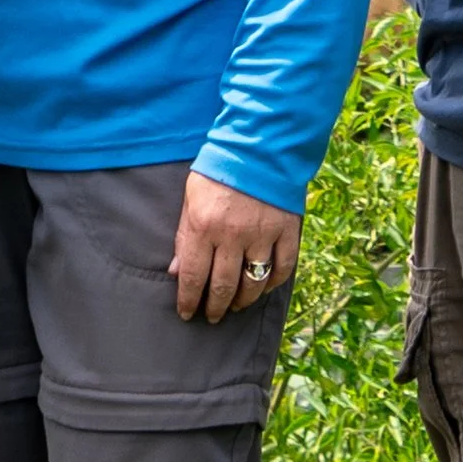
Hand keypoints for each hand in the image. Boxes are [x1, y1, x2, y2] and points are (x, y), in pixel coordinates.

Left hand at [170, 172, 300, 324]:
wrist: (258, 145)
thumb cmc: (218, 170)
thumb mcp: (190, 198)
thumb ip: (184, 235)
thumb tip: (176, 271)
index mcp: (204, 226)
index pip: (193, 276)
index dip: (188, 300)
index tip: (186, 314)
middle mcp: (233, 236)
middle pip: (223, 286)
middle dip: (215, 307)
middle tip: (211, 316)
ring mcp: (262, 235)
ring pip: (253, 283)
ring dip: (243, 300)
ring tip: (235, 306)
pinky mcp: (286, 231)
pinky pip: (281, 268)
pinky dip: (272, 283)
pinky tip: (263, 288)